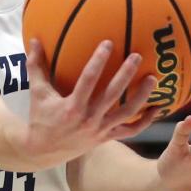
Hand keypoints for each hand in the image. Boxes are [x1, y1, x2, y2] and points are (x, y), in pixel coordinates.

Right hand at [23, 38, 158, 166]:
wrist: (43, 150)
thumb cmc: (40, 116)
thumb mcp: (37, 92)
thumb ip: (36, 66)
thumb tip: (33, 40)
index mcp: (72, 106)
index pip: (88, 80)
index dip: (98, 61)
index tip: (108, 43)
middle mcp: (88, 118)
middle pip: (112, 94)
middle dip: (125, 75)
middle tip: (136, 56)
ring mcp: (100, 129)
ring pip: (126, 113)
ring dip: (141, 97)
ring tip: (152, 79)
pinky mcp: (106, 137)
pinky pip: (130, 130)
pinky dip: (145, 121)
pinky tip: (157, 108)